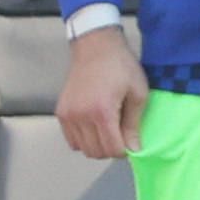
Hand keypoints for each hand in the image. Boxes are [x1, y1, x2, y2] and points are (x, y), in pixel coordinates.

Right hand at [57, 23, 144, 161]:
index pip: (112, 149)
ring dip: (97, 145)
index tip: (131, 141)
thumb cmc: (121, 67)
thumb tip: (134, 148)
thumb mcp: (138, 93)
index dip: (125, 150)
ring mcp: (68, 115)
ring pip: (82, 148)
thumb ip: (134, 124)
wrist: (96, 48)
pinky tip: (94, 127)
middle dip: (111, 149)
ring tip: (108, 129)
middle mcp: (80, 116)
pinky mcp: (60, 112)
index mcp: (102, 112)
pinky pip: (71, 139)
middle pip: (96, 152)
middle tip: (121, 135)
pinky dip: (83, 139)